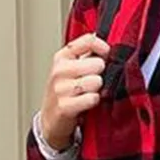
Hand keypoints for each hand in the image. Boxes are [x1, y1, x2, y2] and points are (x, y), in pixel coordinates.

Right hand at [37, 33, 108, 148]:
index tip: (106, 56)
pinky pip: (92, 98)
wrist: (51, 118)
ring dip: (97, 89)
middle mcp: (59, 70)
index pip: (89, 41)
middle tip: (92, 81)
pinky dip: (93, 102)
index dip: (104, 48)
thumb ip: (88, 54)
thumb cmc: (65, 91)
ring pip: (96, 81)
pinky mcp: (64, 106)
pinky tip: (86, 103)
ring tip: (88, 92)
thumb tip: (108, 44)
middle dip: (100, 74)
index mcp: (62, 57)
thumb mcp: (72, 68)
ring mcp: (60, 88)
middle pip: (97, 64)